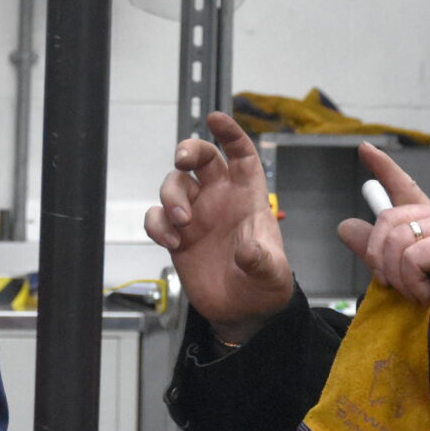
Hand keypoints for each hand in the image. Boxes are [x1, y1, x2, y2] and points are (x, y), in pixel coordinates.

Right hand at [144, 111, 293, 343]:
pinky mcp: (177, 237)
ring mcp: (196, 216)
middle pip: (200, 159)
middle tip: (182, 159)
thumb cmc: (265, 284)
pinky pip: (157, 218)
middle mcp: (220, 199)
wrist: (243, 311)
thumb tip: (248, 250)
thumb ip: (262, 260)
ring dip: (171, 196)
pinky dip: (157, 224)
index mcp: (247, 197)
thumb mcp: (272, 273)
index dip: (230, 134)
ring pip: (174, 185)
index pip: (240, 155)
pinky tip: (170, 240)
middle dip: (188, 150)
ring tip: (181, 222)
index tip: (216, 119)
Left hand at [336, 144, 429, 311]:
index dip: (384, 168)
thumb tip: (344, 226)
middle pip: (387, 221)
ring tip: (416, 291)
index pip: (403, 186)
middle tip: (390, 282)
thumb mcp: (398, 268)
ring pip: (397, 241)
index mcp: (426, 220)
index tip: (365, 149)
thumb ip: (373, 248)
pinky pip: (412, 257)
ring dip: (398, 275)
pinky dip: (412, 281)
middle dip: (379, 256)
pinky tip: (427, 293)